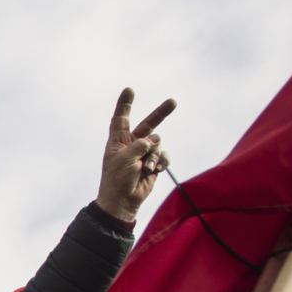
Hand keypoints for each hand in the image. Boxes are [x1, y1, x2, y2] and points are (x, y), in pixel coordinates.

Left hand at [96, 87, 175, 222]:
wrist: (123, 201)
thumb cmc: (118, 179)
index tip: (129, 90)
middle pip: (148, 125)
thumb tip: (154, 140)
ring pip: (157, 144)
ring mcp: (143, 154)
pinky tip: (155, 169)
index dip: (125, 104)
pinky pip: (163, 155)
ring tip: (146, 167)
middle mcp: (132, 145)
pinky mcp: (153, 164)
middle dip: (161, 114)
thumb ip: (141, 144)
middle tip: (173, 101)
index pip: (121, 118)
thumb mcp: (126, 157)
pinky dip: (161, 161)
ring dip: (154, 155)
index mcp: (118, 141)